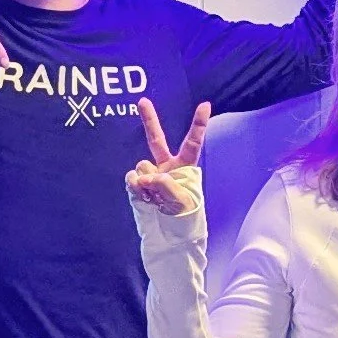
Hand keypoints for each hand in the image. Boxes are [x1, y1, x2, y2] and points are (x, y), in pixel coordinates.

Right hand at [126, 97, 210, 216]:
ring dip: (148, 184)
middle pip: (156, 139)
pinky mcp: (136, 184)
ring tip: (156, 199)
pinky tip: (146, 199)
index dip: (198, 125)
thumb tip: (146, 177)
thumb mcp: (184, 204)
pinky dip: (137, 189)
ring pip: (143, 167)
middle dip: (149, 120)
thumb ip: (167, 187)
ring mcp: (150, 174)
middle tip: (142, 101)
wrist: (168, 236)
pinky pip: (132, 178)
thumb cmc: (184, 219)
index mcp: (184, 167)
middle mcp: (166, 166)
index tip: (205, 105)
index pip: (192, 143)